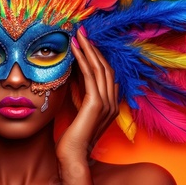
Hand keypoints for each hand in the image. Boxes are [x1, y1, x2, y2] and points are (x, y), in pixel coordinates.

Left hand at [55, 27, 118, 183]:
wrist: (73, 155)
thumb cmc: (73, 135)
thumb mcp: (79, 109)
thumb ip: (82, 93)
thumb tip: (75, 75)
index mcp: (110, 103)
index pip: (106, 73)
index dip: (97, 55)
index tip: (86, 42)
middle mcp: (112, 101)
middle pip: (105, 67)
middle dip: (94, 48)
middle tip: (83, 31)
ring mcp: (106, 103)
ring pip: (99, 68)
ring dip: (88, 49)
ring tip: (78, 35)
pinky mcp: (96, 104)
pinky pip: (90, 76)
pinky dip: (83, 60)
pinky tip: (76, 49)